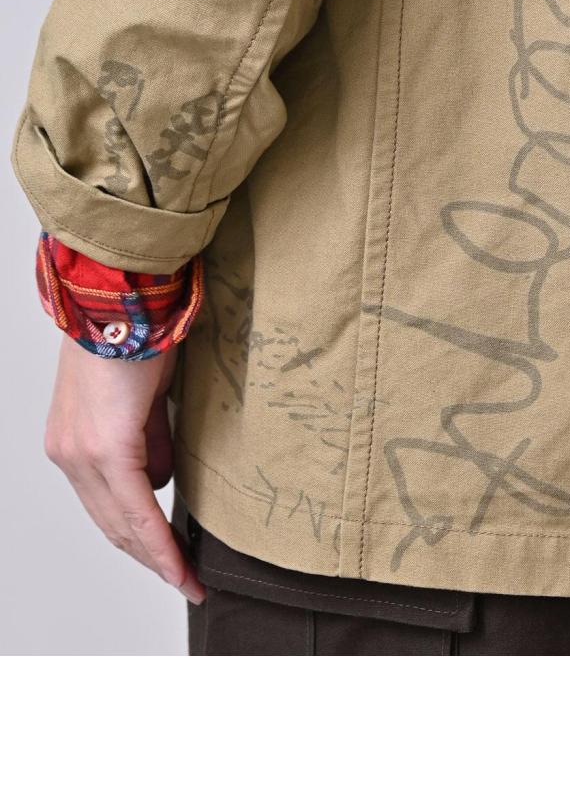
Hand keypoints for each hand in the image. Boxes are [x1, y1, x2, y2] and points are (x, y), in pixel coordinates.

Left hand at [44, 335, 205, 604]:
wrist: (124, 301)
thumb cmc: (138, 335)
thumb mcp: (143, 398)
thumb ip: (148, 441)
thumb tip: (159, 479)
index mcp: (74, 442)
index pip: (106, 507)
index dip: (138, 542)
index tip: (169, 566)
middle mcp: (69, 453)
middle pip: (110, 524)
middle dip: (149, 559)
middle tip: (183, 581)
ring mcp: (81, 452)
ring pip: (120, 522)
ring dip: (156, 555)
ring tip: (186, 576)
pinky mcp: (104, 446)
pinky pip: (134, 505)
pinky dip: (157, 538)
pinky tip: (177, 561)